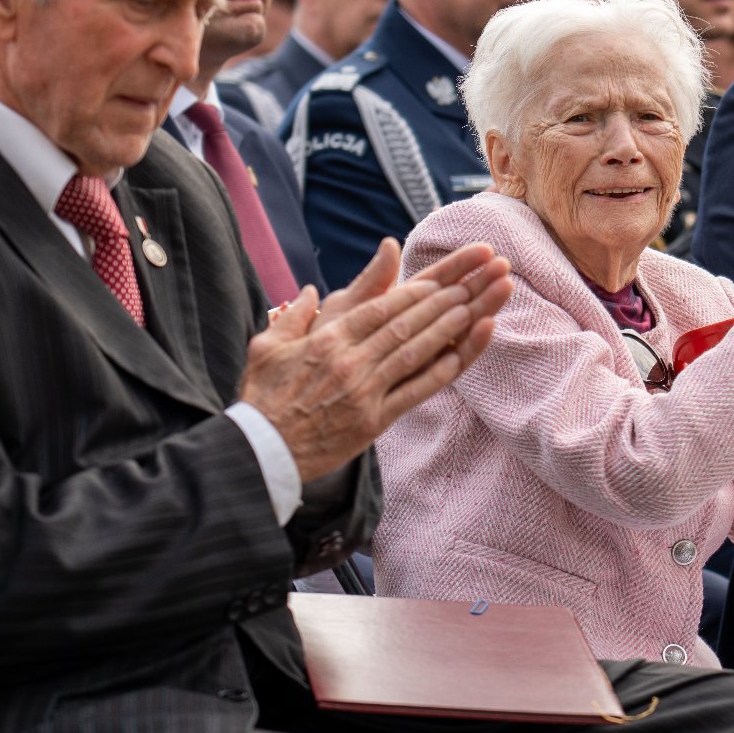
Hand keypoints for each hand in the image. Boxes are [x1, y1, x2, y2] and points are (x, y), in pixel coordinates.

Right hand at [238, 238, 512, 480]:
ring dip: (445, 331)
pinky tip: (459, 357)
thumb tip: (311, 291)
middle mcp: (349, 362)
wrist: (261, 452)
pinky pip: (413, 394)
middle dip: (439, 304)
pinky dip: (438, 374)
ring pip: (413, 354)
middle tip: (469, 286)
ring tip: (471, 310)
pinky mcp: (373, 422)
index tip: (438, 280)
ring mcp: (364, 392)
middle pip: (403, 326)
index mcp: (327, 341)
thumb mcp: (267, 347)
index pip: (379, 309)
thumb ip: (294, 316)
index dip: (413, 294)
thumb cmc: (262, 397)